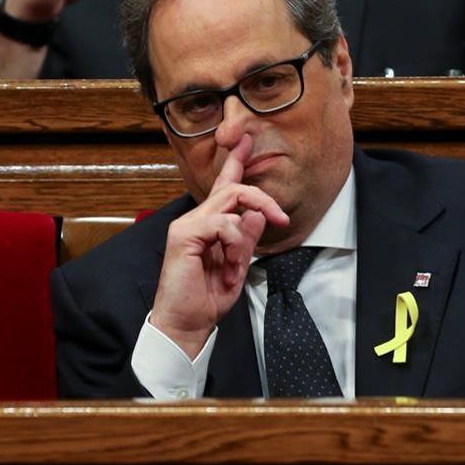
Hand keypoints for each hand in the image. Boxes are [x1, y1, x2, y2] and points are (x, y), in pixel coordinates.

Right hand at [151, 134, 288, 358]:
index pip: (224, 186)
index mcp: (209, 225)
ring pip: (230, 202)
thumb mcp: (238, 267)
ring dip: (246, 236)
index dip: (236, 163)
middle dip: (263, 199)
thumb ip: (246, 240)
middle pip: (233, 188)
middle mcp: (195, 219)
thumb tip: (257, 214)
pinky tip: (231, 268)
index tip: (247, 141)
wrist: (186, 324)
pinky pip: (221, 224)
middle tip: (281, 219)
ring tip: (240, 265)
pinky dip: (234, 245)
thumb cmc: (207, 299)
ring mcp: (187, 225)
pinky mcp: (183, 235)